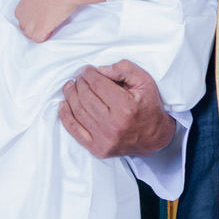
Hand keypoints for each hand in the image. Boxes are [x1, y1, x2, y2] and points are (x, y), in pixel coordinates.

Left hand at [14, 0, 105, 43]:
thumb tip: (40, 11)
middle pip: (24, 27)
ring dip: (39, 33)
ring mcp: (31, 21)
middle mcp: (24, 13)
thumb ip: (35, 4)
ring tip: (49, 27)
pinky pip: (38, 39)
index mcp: (23, 4)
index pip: (20, 18)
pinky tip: (51, 31)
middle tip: (45, 23)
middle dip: (34, 27)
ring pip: (30, 35)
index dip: (31, 20)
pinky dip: (44, 37)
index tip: (39, 19)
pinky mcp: (41, 28)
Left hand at [59, 61, 173, 159]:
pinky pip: (74, 130)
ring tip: (70, 86)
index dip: (89, 74)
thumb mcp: (145, 82)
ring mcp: (104, 139)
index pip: (98, 84)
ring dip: (70, 96)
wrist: (154, 137)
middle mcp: (113, 125)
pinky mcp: (97, 148)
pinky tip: (64, 105)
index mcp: (126, 107)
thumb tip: (101, 69)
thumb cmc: (148, 106)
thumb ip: (125, 70)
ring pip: (78, 111)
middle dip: (80, 83)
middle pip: (86, 97)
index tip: (87, 69)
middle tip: (80, 77)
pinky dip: (65, 116)